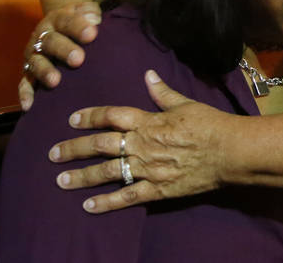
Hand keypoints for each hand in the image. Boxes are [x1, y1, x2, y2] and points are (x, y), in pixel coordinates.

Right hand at [20, 1, 101, 109]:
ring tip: (55, 81)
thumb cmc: (81, 22)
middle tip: (78, 59)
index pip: (66, 21)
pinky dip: (25, 94)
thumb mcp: (86, 12)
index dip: (78, 27)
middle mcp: (42, 37)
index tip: (92, 34)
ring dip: (45, 72)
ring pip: (36, 62)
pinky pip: (25, 83)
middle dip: (64, 50)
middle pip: (50, 42)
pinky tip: (28, 105)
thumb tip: (93, 18)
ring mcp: (34, 55)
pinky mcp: (29, 73)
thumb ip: (90, 13)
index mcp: (57, 19)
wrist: (63, 26)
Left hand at [49, 70, 233, 211]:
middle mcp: (142, 144)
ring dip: (81, 177)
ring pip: (107, 172)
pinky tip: (88, 207)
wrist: (229, 151)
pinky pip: (127, 197)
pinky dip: (107, 203)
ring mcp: (147, 168)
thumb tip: (148, 75)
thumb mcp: (186, 103)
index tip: (72, 119)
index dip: (89, 116)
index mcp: (148, 121)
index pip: (111, 115)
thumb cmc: (210, 124)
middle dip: (73, 148)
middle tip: (52, 154)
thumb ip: (163, 92)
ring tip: (61, 180)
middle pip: (100, 145)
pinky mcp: (157, 190)